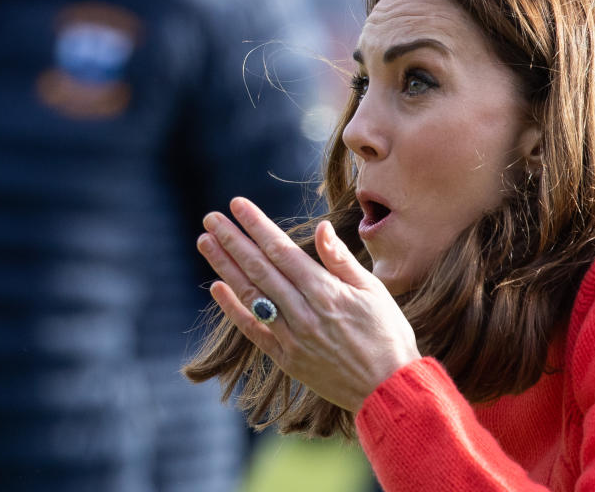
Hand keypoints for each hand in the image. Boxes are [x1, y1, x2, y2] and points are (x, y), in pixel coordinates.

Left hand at [196, 197, 420, 411]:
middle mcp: (303, 313)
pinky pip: (253, 330)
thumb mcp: (374, 290)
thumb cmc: (388, 335)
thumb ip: (341, 260)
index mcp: (326, 292)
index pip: (282, 251)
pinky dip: (233, 309)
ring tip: (206, 242)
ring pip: (251, 295)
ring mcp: (291, 337)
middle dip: (233, 240)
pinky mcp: (286, 359)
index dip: (257, 226)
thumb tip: (320, 228)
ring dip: (225, 267)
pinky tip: (218, 288)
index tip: (237, 205)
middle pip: (260, 269)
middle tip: (211, 218)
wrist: (387, 390)